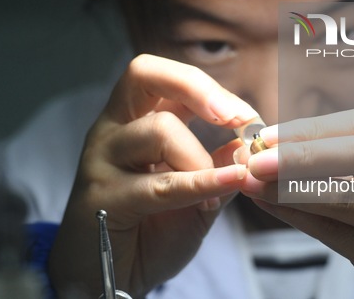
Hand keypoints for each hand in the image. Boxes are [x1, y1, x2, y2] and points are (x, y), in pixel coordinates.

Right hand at [49, 54, 256, 297]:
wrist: (112, 279)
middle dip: (198, 89)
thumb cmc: (153, 228)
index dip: (208, 87)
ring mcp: (102, 159)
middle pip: (145, 74)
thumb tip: (251, 141)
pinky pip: (161, 183)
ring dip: (204, 158)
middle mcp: (112, 129)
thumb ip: (218, 162)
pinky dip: (203, 182)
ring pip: (160, 130)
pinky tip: (229, 184)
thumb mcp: (195, 189)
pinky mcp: (101, 197)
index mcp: (133, 119)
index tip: (246, 116)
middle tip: (235, 117)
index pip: (163, 75)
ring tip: (223, 186)